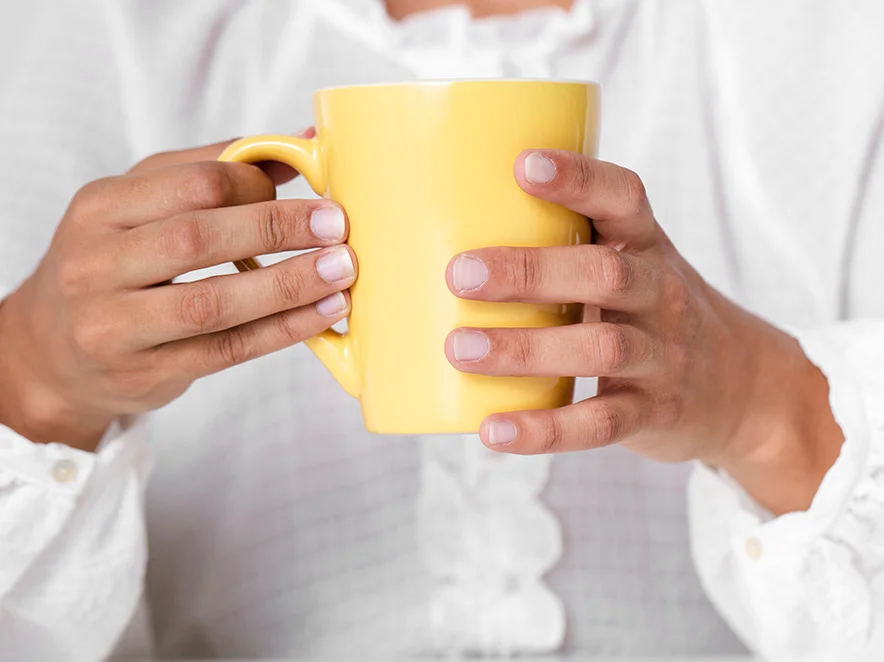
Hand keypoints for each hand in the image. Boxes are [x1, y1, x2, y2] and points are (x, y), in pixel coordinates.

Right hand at [0, 140, 355, 450]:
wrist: (53, 353)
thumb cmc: (113, 266)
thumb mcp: (140, 208)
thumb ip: (210, 171)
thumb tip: (299, 143)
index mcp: (100, 208)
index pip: (188, 183)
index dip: (255, 184)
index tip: (304, 190)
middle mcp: (97, 264)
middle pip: (197, 238)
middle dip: (277, 229)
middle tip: (336, 225)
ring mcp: (116, 325)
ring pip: (213, 302)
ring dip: (288, 286)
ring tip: (341, 272)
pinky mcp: (146, 372)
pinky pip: (226, 350)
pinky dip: (282, 330)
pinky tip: (322, 314)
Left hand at [446, 150, 842, 513]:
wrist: (741, 389)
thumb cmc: (652, 314)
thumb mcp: (631, 267)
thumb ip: (567, 249)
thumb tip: (448, 233)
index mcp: (647, 247)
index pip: (624, 199)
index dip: (579, 180)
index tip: (524, 164)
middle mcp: (661, 295)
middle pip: (604, 274)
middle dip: (530, 271)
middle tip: (460, 274)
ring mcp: (662, 356)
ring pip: (600, 347)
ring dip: (525, 349)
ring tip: (461, 348)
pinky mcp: (654, 413)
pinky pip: (600, 423)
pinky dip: (544, 429)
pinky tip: (493, 431)